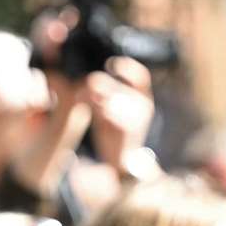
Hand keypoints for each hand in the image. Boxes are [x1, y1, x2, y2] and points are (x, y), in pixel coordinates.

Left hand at [85, 57, 155, 175]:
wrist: (122, 160)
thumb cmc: (114, 132)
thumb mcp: (107, 110)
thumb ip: (99, 96)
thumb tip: (85, 82)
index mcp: (143, 97)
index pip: (140, 76)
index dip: (127, 68)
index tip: (111, 64)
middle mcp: (144, 105)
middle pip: (121, 87)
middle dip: (102, 85)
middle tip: (86, 84)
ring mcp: (139, 117)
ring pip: (116, 99)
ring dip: (97, 97)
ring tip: (80, 96)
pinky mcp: (130, 129)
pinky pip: (114, 114)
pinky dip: (101, 109)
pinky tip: (92, 109)